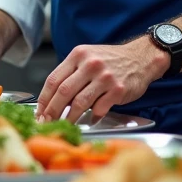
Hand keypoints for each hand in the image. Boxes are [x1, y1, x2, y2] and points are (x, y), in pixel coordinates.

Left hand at [36, 38, 169, 122]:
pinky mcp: (117, 90)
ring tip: (65, 126)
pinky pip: (98, 108)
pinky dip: (92, 117)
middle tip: (47, 123)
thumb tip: (53, 99)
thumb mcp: (88, 58)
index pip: (53, 79)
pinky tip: (90, 120)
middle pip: (63, 92)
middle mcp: (90, 64)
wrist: (141, 58)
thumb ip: (72, 73)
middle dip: (52, 112)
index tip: (40, 113)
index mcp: (78, 55)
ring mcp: (104, 77)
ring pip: (79, 103)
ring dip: (69, 118)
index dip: (44, 99)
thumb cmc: (112, 60)